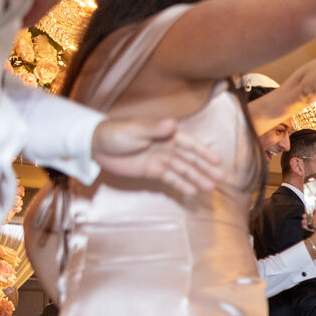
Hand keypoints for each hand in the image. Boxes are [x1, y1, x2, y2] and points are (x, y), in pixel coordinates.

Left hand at [92, 117, 223, 195]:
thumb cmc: (115, 133)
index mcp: (165, 134)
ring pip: (183, 170)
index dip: (203, 152)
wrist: (95, 146)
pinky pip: (170, 179)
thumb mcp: (134, 130)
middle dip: (205, 167)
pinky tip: (192, 191)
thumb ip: (155, 129)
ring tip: (209, 188)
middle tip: (220, 177)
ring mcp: (161, 160)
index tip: (217, 160)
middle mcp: (167, 147)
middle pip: (190, 158)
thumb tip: (173, 124)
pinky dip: (181, 184)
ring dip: (196, 178)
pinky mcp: (153, 171)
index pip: (189, 143)